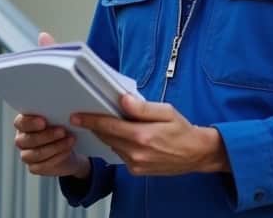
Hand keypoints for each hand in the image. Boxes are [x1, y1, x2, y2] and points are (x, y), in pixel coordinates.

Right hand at [11, 32, 90, 178]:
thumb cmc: (68, 109)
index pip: (20, 119)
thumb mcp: (65, 84)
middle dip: (43, 136)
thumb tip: (43, 35)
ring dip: (53, 147)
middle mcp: (24, 135)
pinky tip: (69, 150)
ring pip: (34, 154)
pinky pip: (42, 166)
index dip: (29, 120)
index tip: (43, 118)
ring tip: (70, 138)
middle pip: (24, 138)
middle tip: (61, 129)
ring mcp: (29, 152)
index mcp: (26, 115)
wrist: (81, 140)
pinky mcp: (38, 166)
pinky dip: (56, 159)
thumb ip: (52, 59)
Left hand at [71, 94, 227, 175]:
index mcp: (142, 136)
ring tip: (107, 123)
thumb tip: (124, 100)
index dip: (90, 120)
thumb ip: (143, 107)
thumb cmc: (182, 130)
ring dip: (107, 135)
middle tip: (85, 115)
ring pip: (112, 146)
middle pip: (107, 137)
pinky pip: (120, 154)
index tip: (77, 116)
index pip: (109, 126)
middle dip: (96, 126)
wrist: (196, 154)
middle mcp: (136, 153)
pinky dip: (117, 144)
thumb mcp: (166, 111)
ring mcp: (136, 164)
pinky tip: (123, 135)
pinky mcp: (137, 171)